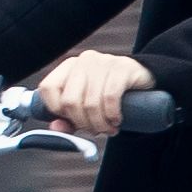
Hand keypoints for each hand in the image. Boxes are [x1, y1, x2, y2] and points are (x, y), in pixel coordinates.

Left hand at [34, 49, 153, 141]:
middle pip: (70, 101)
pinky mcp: (123, 67)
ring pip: (91, 103)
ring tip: (108, 129)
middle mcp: (84, 60)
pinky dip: (112, 116)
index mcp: (69, 67)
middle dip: (82, 123)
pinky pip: (110, 98)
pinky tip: (117, 121)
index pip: (48, 88)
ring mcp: (104, 61)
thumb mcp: (87, 108)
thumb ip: (68, 119)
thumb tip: (55, 128)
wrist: (144, 82)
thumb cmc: (110, 96)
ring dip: (100, 124)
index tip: (72, 121)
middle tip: (95, 131)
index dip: (57, 111)